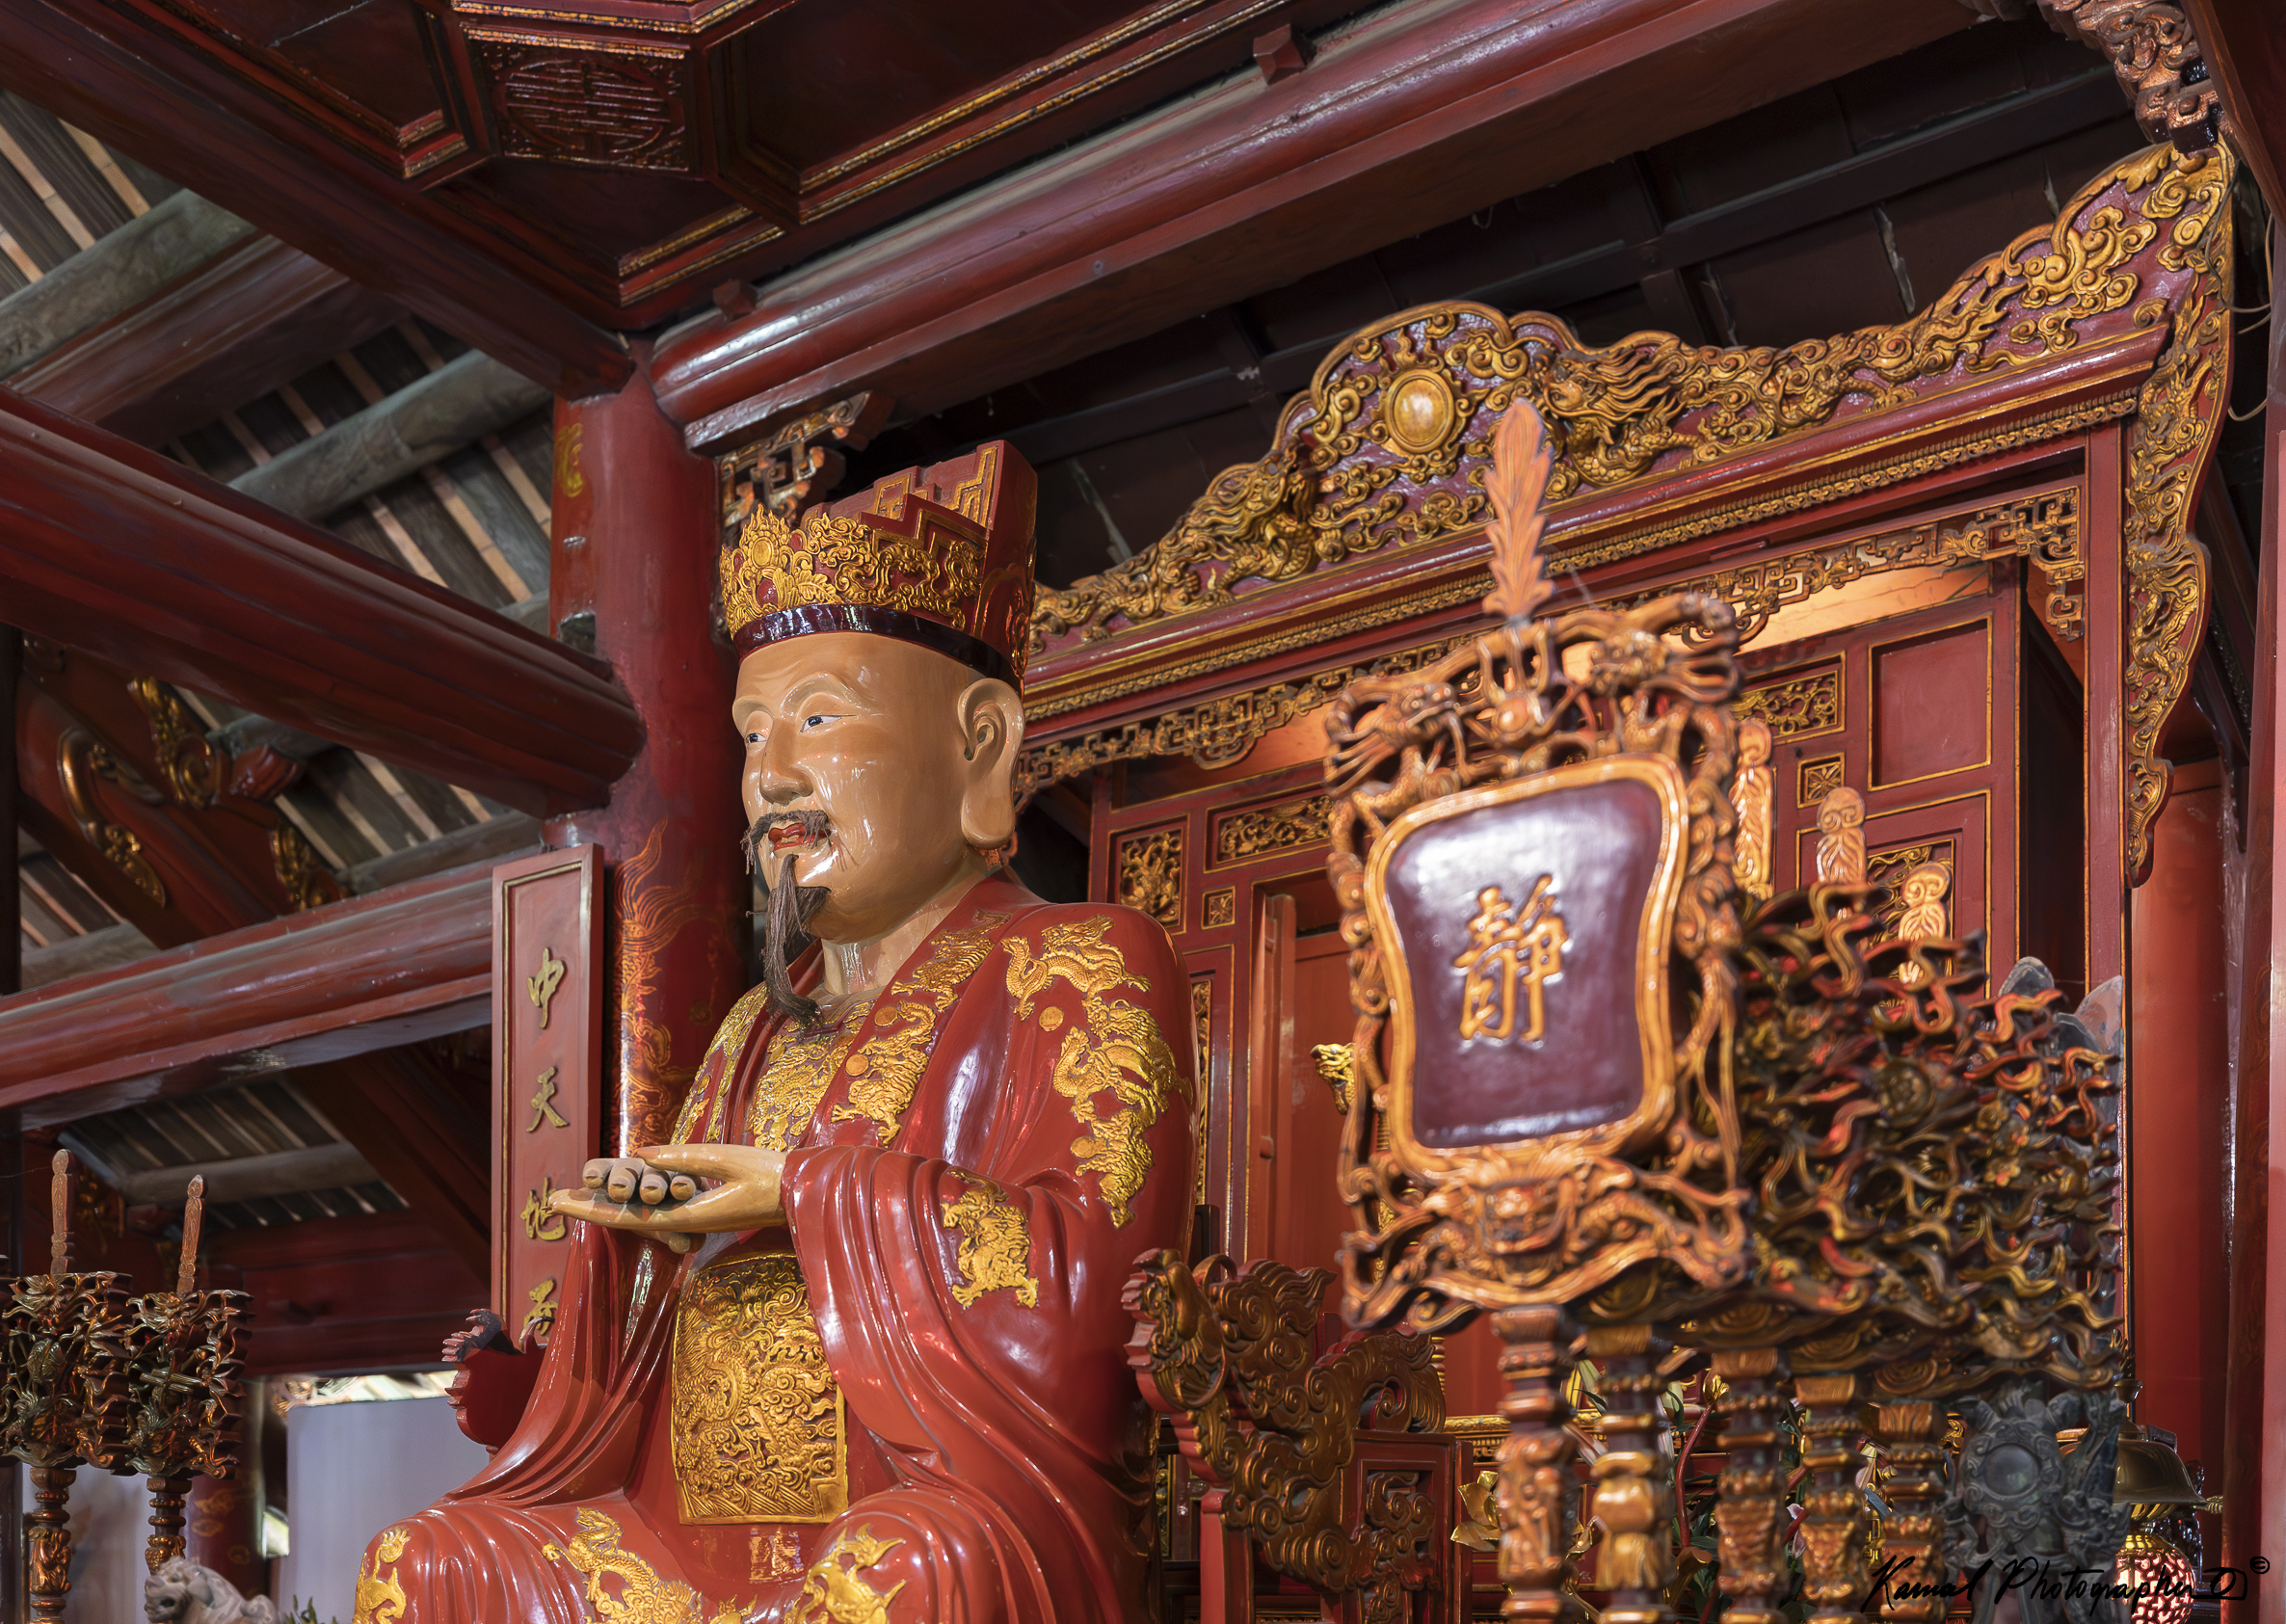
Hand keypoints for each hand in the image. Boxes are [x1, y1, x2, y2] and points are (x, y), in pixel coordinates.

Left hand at [548, 1144, 789, 1247]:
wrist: (802, 1193)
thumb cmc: (770, 1176)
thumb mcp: (727, 1159)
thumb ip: (684, 1158)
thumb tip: (641, 1153)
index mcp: (687, 1216)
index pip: (627, 1218)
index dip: (590, 1210)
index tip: (558, 1204)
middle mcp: (685, 1223)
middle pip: (627, 1220)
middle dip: (590, 1208)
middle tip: (554, 1200)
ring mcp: (694, 1219)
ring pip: (641, 1215)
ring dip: (610, 1205)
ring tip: (582, 1194)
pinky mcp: (703, 1212)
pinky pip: (659, 1210)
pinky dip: (635, 1203)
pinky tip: (625, 1194)